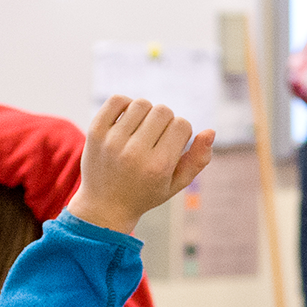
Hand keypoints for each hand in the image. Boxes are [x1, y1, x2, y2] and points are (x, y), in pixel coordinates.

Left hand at [65, 97, 213, 235]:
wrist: (103, 206)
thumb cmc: (145, 193)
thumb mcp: (176, 184)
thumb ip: (198, 160)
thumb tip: (211, 131)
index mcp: (158, 166)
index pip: (182, 125)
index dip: (182, 132)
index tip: (173, 145)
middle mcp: (134, 153)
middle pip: (164, 111)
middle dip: (166, 121)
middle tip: (157, 137)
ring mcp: (112, 141)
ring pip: (142, 104)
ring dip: (147, 113)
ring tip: (143, 129)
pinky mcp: (95, 132)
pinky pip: (117, 100)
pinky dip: (126, 104)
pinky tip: (128, 119)